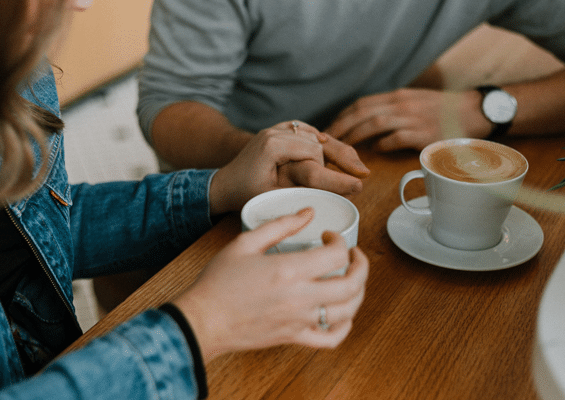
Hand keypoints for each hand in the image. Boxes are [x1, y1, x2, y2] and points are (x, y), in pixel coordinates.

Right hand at [173, 208, 368, 362]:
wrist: (203, 320)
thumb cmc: (218, 282)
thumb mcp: (245, 242)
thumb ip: (280, 225)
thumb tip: (308, 213)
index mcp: (289, 270)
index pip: (336, 254)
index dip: (340, 240)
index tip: (329, 236)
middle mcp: (300, 297)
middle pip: (352, 284)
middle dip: (361, 265)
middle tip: (354, 255)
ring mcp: (299, 321)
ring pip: (348, 311)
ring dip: (359, 293)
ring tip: (352, 280)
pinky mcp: (294, 337)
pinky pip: (331, 339)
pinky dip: (345, 327)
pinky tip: (342, 314)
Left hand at [210, 121, 368, 214]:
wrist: (224, 183)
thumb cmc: (245, 193)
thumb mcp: (274, 194)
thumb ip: (304, 187)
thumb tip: (335, 188)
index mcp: (273, 144)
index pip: (314, 153)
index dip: (334, 171)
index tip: (355, 185)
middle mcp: (276, 131)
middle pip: (319, 141)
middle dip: (343, 157)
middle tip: (364, 174)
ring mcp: (278, 128)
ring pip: (316, 136)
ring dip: (336, 150)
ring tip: (357, 167)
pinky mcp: (280, 131)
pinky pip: (308, 133)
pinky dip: (323, 142)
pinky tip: (339, 151)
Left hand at [327, 88, 478, 151]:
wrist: (476, 111)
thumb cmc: (445, 110)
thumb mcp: (416, 102)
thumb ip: (394, 110)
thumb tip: (370, 125)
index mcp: (398, 97)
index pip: (362, 103)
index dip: (343, 116)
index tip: (330, 129)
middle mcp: (402, 104)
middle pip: (362, 112)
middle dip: (341, 127)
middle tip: (327, 142)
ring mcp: (413, 118)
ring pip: (374, 123)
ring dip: (355, 136)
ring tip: (344, 149)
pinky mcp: (424, 133)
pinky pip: (396, 138)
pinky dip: (383, 144)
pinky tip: (375, 152)